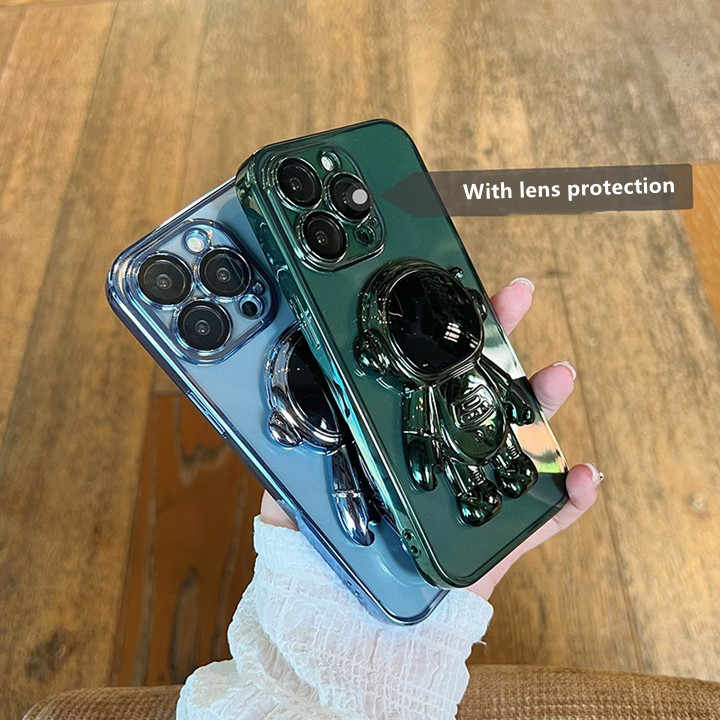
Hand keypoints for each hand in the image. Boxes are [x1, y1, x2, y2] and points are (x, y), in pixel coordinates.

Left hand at [260, 277, 602, 598]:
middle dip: (498, 342)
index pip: (420, 380)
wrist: (348, 638)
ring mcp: (471, 496)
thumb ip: (289, 461)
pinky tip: (583, 474)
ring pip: (516, 442)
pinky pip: (543, 519)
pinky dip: (569, 499)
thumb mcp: (293, 506)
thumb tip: (282, 410)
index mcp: (396, 445)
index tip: (449, 294)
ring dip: (542, 406)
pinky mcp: (496, 541)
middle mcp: (437, 460)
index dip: (435, 337)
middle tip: (514, 297)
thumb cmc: (320, 570)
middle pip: (474, 393)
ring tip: (558, 375)